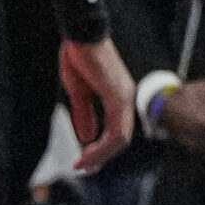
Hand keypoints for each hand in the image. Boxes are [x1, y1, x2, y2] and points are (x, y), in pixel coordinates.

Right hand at [58, 38, 136, 174]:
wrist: (80, 34)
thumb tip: (85, 137)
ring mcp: (124, 98)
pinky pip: (116, 128)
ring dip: (101, 155)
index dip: (102, 150)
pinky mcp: (118, 95)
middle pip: (121, 140)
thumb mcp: (78, 91)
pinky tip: (87, 152)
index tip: (84, 162)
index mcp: (118, 98)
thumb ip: (84, 114)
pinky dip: (102, 145)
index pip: (117, 132)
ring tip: (83, 165)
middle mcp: (126, 99)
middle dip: (102, 158)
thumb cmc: (80, 56)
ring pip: (120, 138)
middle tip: (85, 170)